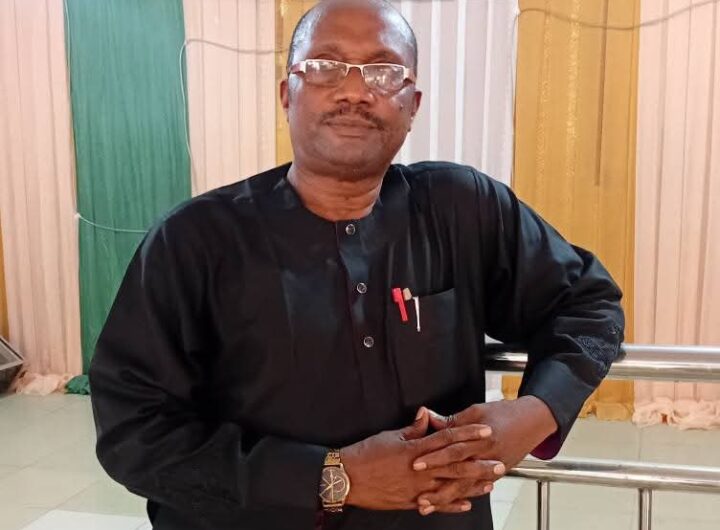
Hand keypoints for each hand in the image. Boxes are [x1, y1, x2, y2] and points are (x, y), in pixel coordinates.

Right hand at [339, 407, 493, 510]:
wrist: (347, 478)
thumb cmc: (366, 454)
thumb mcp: (389, 436)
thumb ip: (412, 429)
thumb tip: (426, 414)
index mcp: (415, 450)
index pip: (447, 439)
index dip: (468, 434)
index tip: (485, 430)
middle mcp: (420, 470)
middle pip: (455, 465)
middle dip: (479, 463)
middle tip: (499, 462)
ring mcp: (417, 488)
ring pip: (450, 487)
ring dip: (471, 485)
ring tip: (489, 483)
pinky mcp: (411, 502)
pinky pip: (436, 504)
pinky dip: (452, 504)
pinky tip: (466, 504)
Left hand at [413, 397, 557, 513]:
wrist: (532, 421)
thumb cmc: (504, 413)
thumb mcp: (476, 411)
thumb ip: (451, 420)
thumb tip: (427, 417)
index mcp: (481, 436)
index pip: (453, 448)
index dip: (433, 455)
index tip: (415, 462)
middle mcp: (487, 454)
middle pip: (458, 471)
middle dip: (436, 482)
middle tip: (417, 490)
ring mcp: (493, 467)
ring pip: (466, 486)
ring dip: (445, 497)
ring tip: (428, 505)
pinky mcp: (496, 474)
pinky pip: (476, 489)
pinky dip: (462, 498)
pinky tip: (449, 505)